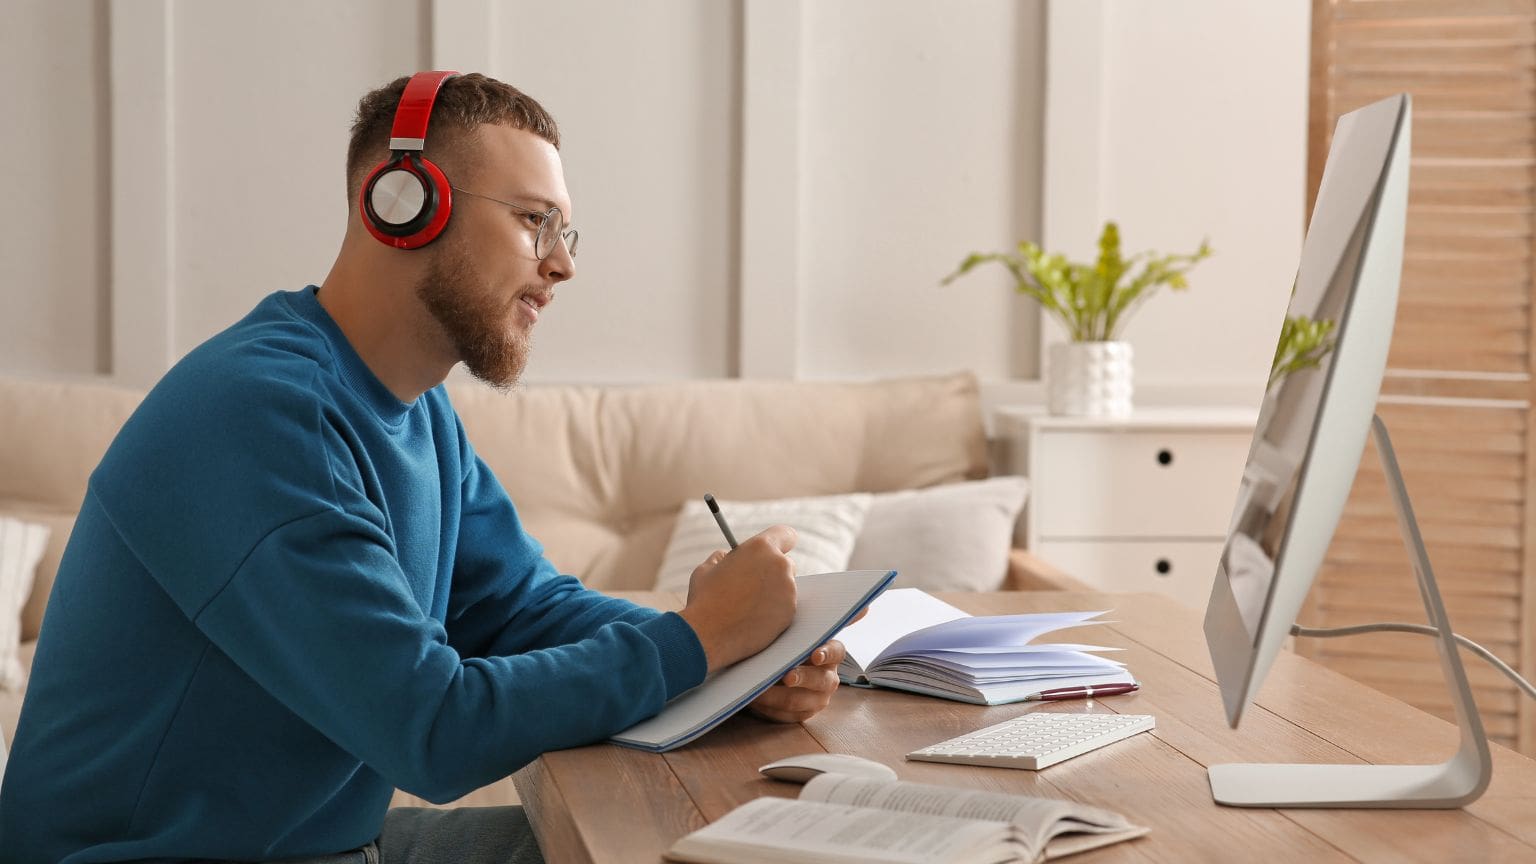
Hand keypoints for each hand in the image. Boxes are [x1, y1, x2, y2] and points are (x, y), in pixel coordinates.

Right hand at [677, 525, 797, 672]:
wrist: (708, 635)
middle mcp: (780, 565)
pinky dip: (774, 612)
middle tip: (754, 583)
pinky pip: (785, 608)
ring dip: (773, 593)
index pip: (785, 534)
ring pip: (785, 588)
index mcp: (760, 547)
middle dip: (773, 572)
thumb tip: (729, 556)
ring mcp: (788, 590)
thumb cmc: (704, 599)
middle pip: (786, 563)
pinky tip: (753, 619)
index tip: (775, 548)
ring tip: (747, 606)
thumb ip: (724, 557)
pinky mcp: (790, 613)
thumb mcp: (708, 568)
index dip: (780, 541)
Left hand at [748, 606, 867, 723]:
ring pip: (799, 701)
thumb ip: (821, 615)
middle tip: (785, 675)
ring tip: (760, 688)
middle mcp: (828, 677)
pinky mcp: (800, 714)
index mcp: (832, 652)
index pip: (836, 652)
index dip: (826, 653)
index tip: (813, 655)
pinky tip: (755, 698)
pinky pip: (785, 715)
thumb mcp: (799, 624)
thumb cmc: (786, 639)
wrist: (769, 663)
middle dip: (802, 677)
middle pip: (820, 680)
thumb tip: (864, 607)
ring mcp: (816, 698)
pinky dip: (769, 707)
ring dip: (778, 695)